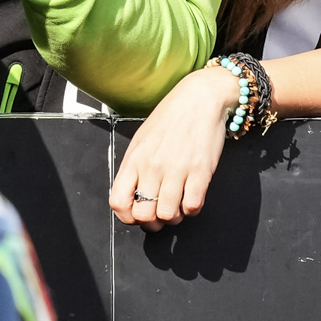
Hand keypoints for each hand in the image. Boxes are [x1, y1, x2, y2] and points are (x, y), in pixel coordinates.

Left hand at [109, 63, 242, 225]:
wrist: (200, 98)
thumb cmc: (171, 118)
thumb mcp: (142, 140)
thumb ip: (135, 167)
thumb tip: (132, 195)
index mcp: (134, 160)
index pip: (118, 202)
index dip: (126, 217)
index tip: (137, 215)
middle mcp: (152, 167)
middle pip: (143, 214)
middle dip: (152, 223)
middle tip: (159, 215)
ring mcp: (177, 170)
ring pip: (168, 215)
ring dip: (174, 217)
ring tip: (177, 207)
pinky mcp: (201, 171)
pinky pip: (193, 205)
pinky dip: (192, 209)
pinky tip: (192, 197)